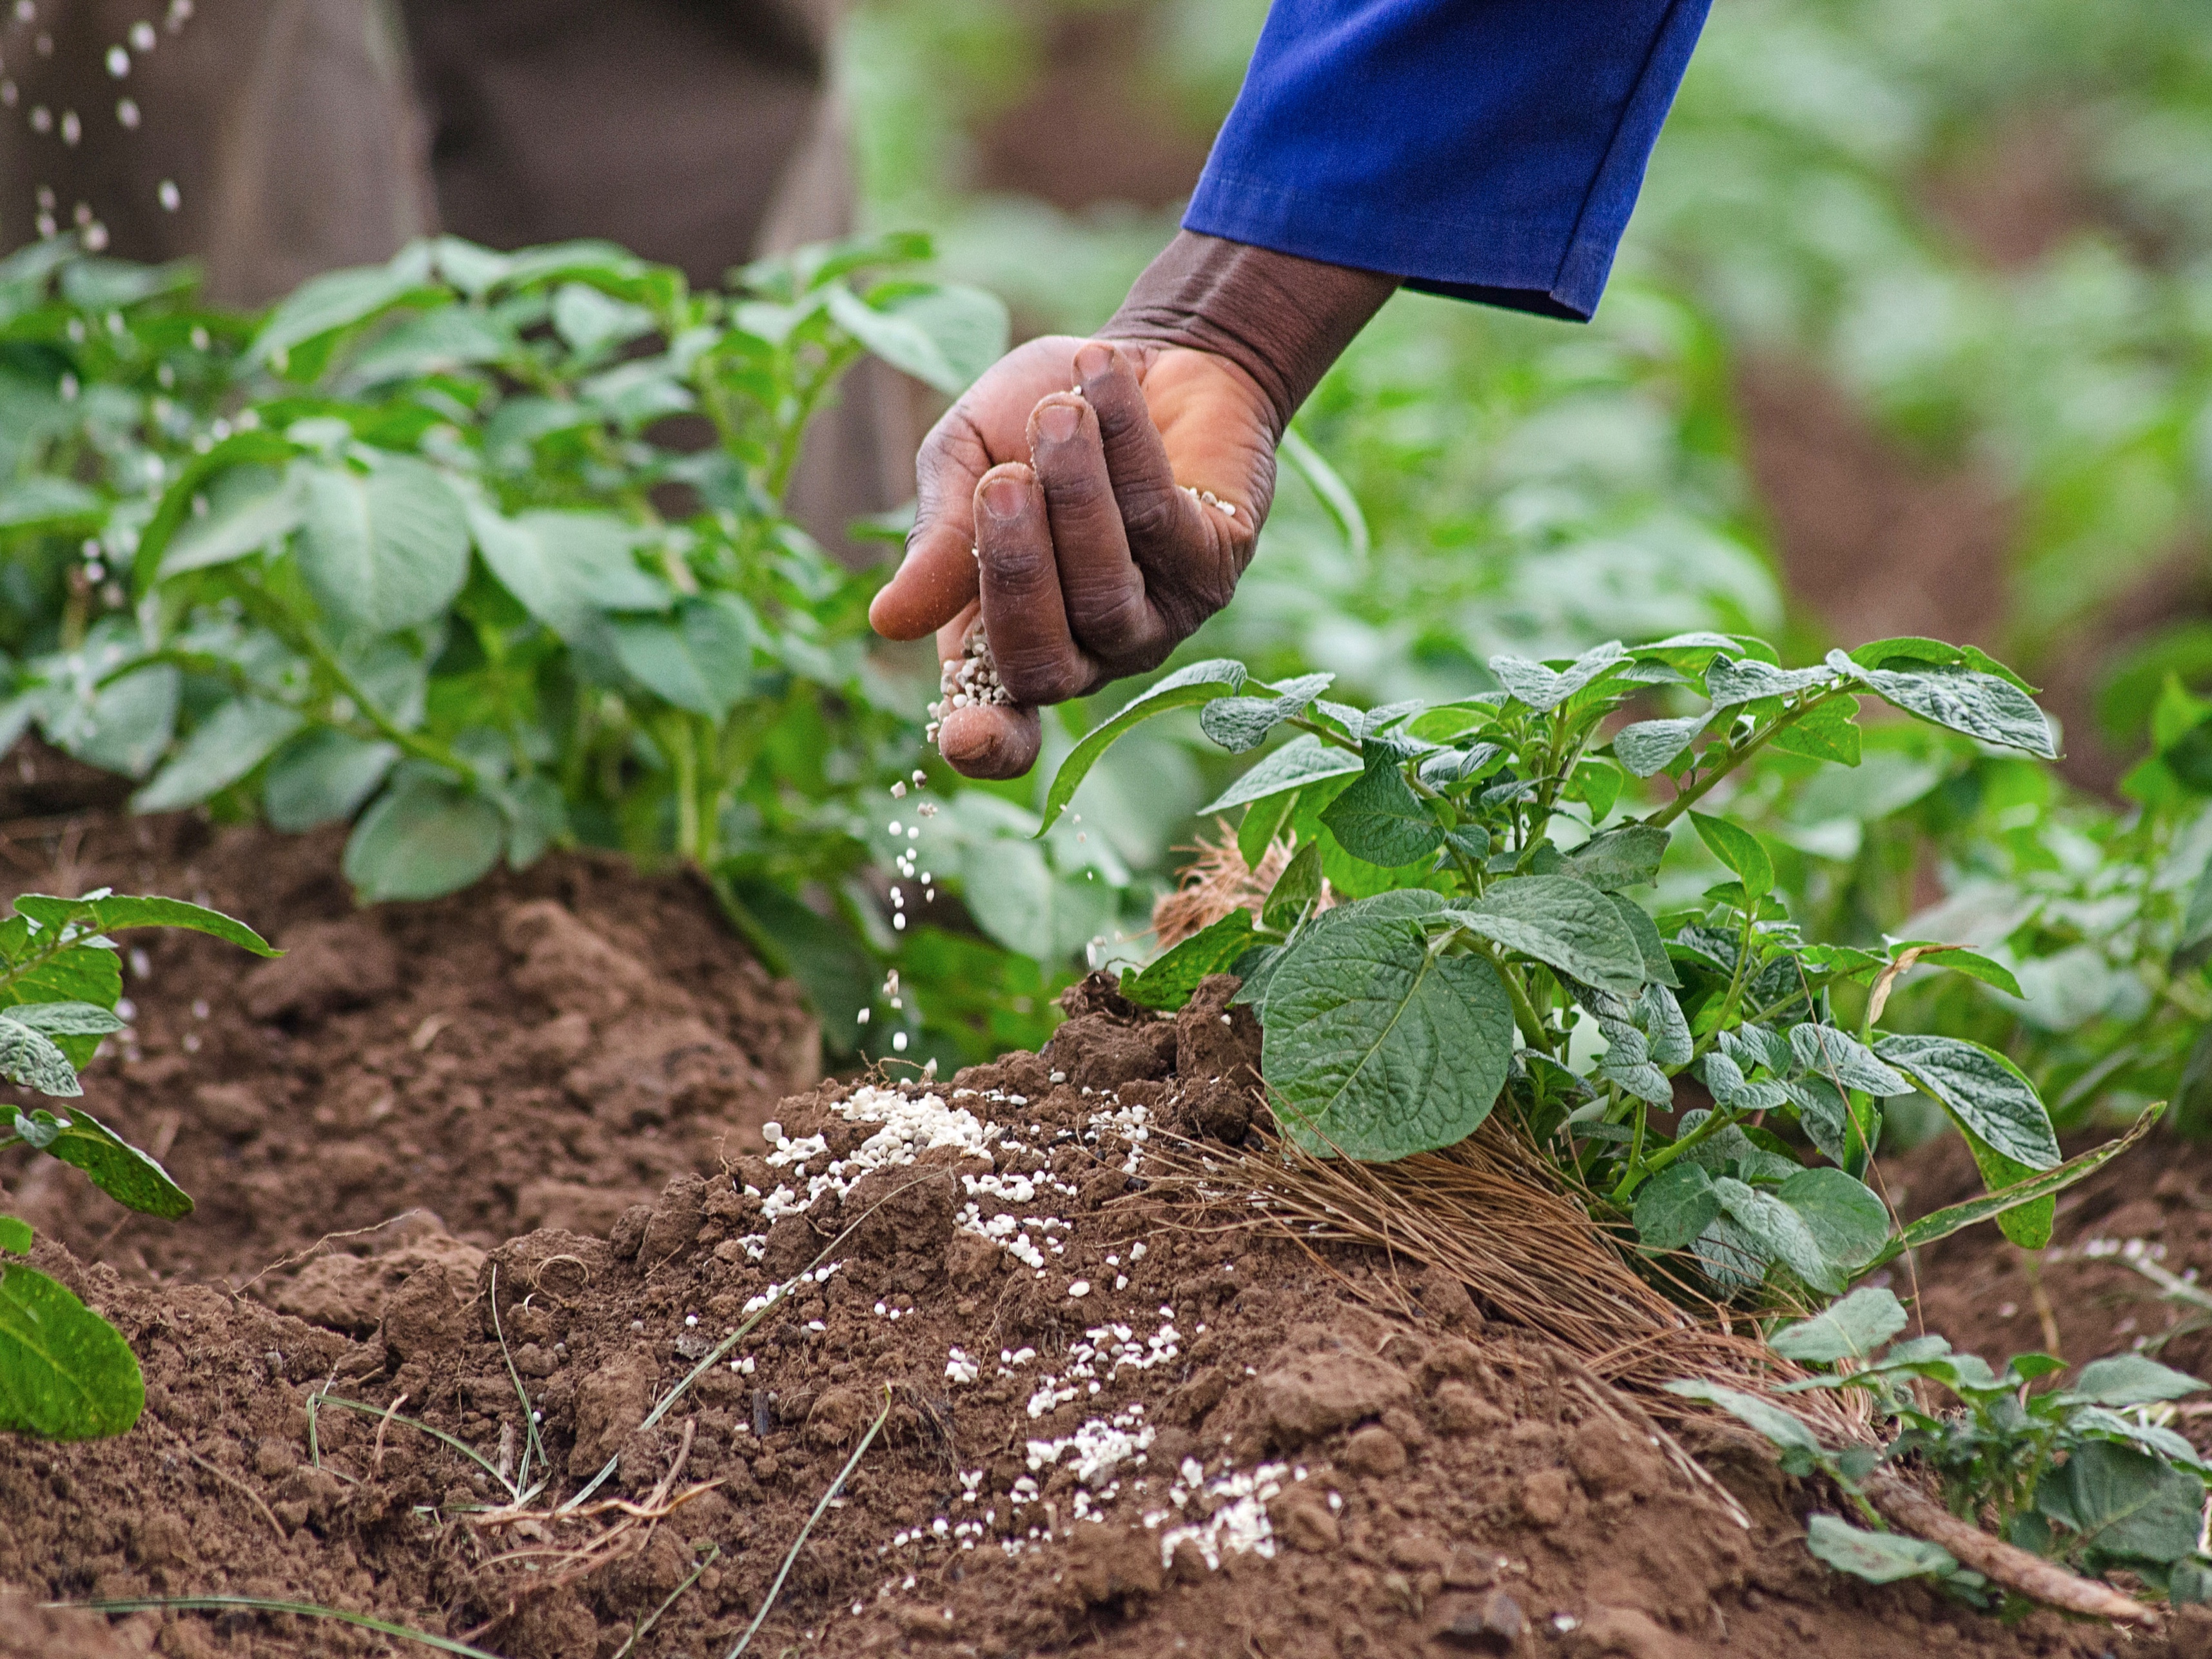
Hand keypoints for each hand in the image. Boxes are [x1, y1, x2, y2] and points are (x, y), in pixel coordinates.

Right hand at [867, 334, 1277, 778]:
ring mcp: (1154, 618)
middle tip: (1000, 484)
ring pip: (1104, 594)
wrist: (1133, 357)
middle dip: (1015, 574)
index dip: (984, 744)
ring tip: (1058, 411)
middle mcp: (1085, 650)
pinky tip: (1103, 379)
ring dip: (1075, 496)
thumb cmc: (1033, 416)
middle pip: (1042, 666)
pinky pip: (1159, 521)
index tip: (961, 738)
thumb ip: (936, 536)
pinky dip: (1124, 443)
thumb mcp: (964, 460)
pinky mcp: (1215, 565)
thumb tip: (891, 620)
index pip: (1002, 728)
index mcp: (1004, 640)